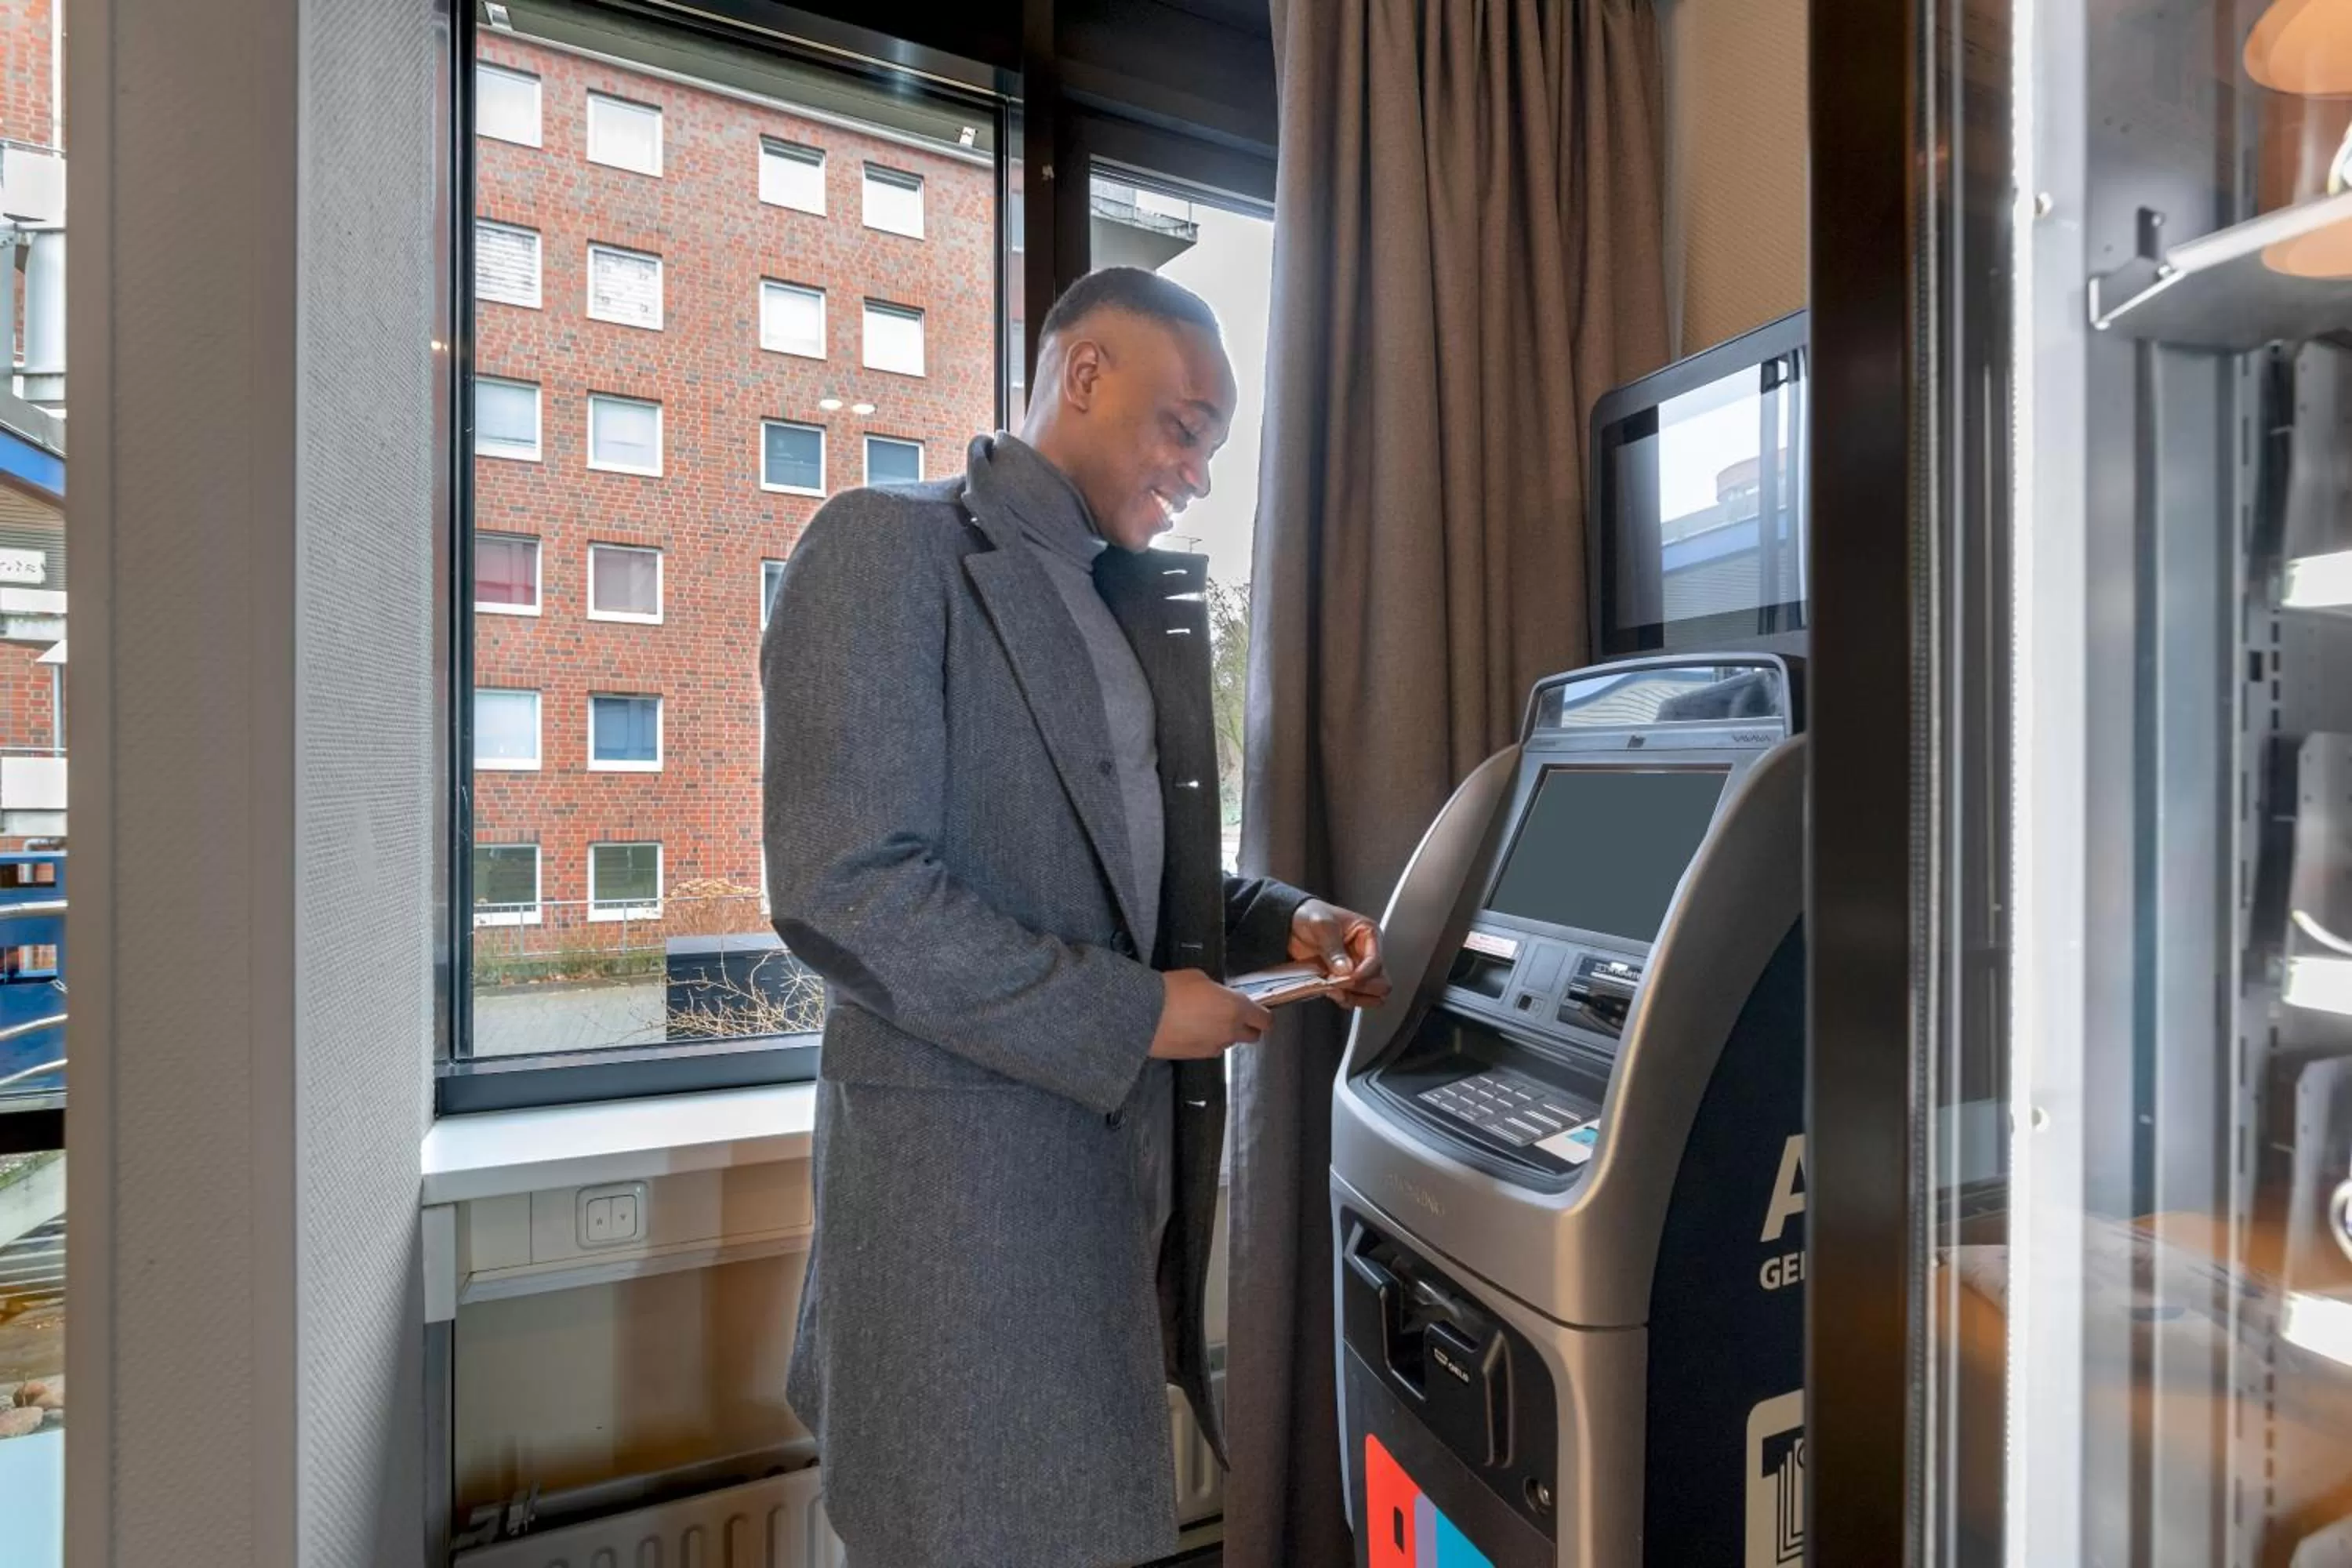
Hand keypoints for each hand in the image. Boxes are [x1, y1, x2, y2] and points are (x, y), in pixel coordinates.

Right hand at [1149, 969, 1273, 1058]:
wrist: (1145, 1016)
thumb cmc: (1172, 991)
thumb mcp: (1199, 977)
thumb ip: (1217, 990)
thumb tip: (1218, 996)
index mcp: (1237, 1008)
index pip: (1265, 1020)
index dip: (1262, 1015)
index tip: (1256, 1011)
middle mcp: (1230, 1031)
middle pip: (1252, 1036)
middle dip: (1247, 1027)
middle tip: (1232, 1015)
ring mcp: (1214, 1046)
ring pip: (1229, 1042)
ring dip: (1223, 1033)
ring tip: (1203, 1020)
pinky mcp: (1197, 1056)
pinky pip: (1210, 1048)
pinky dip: (1205, 1041)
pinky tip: (1190, 1030)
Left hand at [1287, 899, 1392, 1010]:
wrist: (1292, 923)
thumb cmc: (1310, 915)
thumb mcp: (1321, 924)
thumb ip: (1333, 947)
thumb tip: (1346, 969)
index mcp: (1369, 935)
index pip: (1375, 962)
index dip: (1361, 974)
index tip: (1344, 978)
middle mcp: (1367, 954)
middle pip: (1380, 983)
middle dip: (1361, 987)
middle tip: (1340, 983)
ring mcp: (1357, 969)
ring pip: (1371, 995)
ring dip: (1354, 997)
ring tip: (1335, 990)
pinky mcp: (1345, 980)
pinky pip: (1353, 998)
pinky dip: (1344, 999)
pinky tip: (1330, 991)